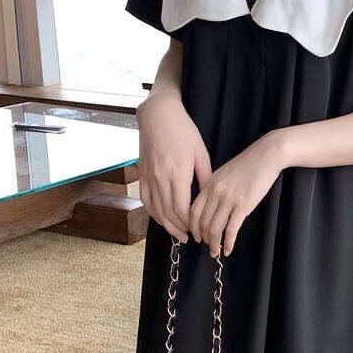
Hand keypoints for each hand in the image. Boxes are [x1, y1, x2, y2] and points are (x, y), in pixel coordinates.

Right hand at [137, 92, 212, 242]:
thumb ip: (205, 177)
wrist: (158, 115)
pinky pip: (146, 200)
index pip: (182, 208)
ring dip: (167, 225)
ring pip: (156, 210)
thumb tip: (210, 197)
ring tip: (178, 234)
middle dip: (180, 228)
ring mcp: (149, 177)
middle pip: (168, 213)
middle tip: (190, 237)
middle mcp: (160, 178)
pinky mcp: (142, 174)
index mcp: (177, 173)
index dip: (190, 223)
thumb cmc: (183, 131)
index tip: (199, 229)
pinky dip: (153, 213)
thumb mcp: (201, 153)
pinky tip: (162, 219)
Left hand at [190, 131, 285, 257]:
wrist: (267, 155)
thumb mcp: (224, 172)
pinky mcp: (243, 205)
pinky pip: (231, 229)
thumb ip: (215, 187)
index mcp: (209, 184)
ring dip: (214, 243)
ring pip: (214, 228)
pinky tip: (228, 249)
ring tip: (215, 251)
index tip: (196, 235)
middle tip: (207, 246)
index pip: (193, 210)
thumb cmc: (249, 163)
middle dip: (203, 238)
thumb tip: (210, 204)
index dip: (193, 226)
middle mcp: (215, 192)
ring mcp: (229, 199)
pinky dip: (228, 243)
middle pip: (202, 222)